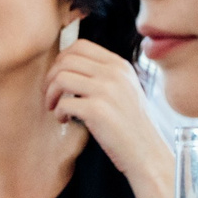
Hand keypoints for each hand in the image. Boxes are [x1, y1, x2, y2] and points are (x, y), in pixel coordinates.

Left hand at [44, 39, 171, 197]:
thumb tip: (67, 65)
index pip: (80, 46)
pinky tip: (65, 120)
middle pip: (66, 59)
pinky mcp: (97, 111)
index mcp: (120, 65)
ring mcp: (106, 91)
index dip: (61, 59)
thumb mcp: (124, 89)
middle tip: (51, 95)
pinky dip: (58, 113)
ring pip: (60, 77)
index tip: (58, 77)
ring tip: (55, 107)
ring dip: (50, 94)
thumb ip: (103, 75)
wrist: (146, 152)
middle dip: (50, 77)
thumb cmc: (130, 125)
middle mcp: (114, 73)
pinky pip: (64, 103)